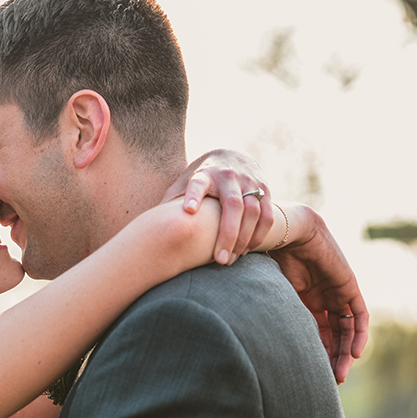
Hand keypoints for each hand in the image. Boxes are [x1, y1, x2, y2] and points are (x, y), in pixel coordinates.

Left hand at [162, 149, 272, 264]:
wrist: (231, 157)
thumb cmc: (201, 179)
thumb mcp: (183, 182)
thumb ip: (172, 200)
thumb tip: (149, 225)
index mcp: (205, 174)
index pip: (198, 183)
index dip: (194, 195)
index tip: (188, 210)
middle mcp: (229, 176)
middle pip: (233, 205)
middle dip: (228, 234)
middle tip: (219, 260)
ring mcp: (249, 182)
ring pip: (253, 212)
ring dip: (244, 239)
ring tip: (231, 260)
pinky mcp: (265, 189)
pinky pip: (267, 216)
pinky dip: (258, 235)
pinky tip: (246, 251)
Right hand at [267, 206, 367, 383]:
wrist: (288, 233)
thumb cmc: (272, 260)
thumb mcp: (274, 296)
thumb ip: (276, 317)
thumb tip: (256, 346)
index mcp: (303, 301)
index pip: (314, 334)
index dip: (315, 355)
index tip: (312, 377)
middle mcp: (322, 299)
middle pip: (333, 336)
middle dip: (332, 359)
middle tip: (331, 381)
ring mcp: (337, 293)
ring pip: (346, 329)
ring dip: (346, 352)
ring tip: (341, 373)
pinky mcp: (349, 286)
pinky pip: (358, 315)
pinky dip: (358, 334)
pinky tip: (354, 352)